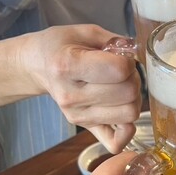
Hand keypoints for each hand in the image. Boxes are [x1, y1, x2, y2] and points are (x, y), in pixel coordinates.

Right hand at [22, 25, 141, 151]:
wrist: (39, 66)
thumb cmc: (62, 46)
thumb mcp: (84, 31)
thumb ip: (114, 41)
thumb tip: (136, 54)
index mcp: (67, 65)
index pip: (119, 70)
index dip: (129, 62)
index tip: (120, 57)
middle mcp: (71, 95)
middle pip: (128, 93)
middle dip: (133, 79)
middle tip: (122, 72)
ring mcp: (77, 115)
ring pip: (129, 114)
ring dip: (133, 99)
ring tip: (120, 87)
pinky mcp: (84, 127)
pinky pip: (116, 143)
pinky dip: (127, 130)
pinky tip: (120, 111)